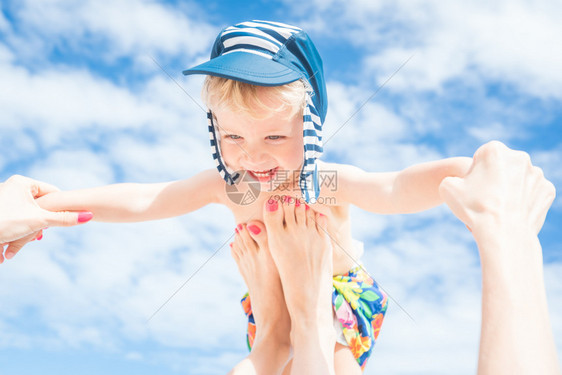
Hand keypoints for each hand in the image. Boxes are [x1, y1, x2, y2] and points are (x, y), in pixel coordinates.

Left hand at [0, 175, 92, 262]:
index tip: (64, 219)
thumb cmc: (5, 222)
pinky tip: (5, 251)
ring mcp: (3, 200)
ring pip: (24, 217)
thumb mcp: (39, 221)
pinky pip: (10, 223)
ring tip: (17, 248)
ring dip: (22, 236)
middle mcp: (12, 187)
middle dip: (38, 227)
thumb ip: (65, 218)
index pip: (52, 192)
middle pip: (38, 207)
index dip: (60, 207)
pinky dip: (10, 237)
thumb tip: (90, 216)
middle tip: (38, 239)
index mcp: (23, 183)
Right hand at [439, 141, 555, 236]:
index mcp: (495, 150)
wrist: (503, 234)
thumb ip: (453, 177)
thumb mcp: (447, 187)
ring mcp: (537, 174)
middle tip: (484, 200)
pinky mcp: (548, 191)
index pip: (480, 159)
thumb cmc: (474, 208)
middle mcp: (520, 157)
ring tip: (498, 208)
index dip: (473, 175)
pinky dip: (523, 200)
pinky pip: (532, 193)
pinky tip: (512, 212)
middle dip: (493, 180)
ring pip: (517, 180)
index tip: (472, 190)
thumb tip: (461, 182)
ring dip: (509, 189)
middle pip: (501, 167)